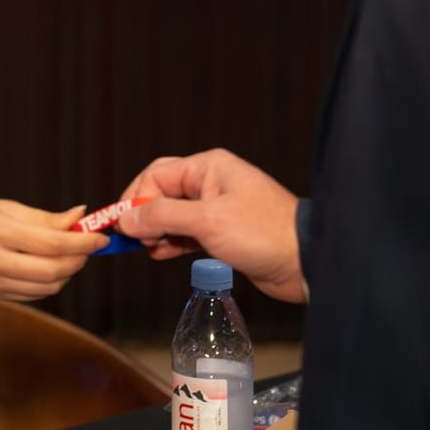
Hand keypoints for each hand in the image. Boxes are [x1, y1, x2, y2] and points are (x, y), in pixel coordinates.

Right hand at [0, 199, 105, 300]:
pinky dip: (50, 282)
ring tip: (70, 254)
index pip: (53, 244)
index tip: (101, 236)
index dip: (84, 243)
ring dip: (68, 272)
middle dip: (80, 259)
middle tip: (90, 245)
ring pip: (48, 287)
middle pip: (54, 270)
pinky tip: (50, 266)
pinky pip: (34, 294)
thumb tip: (81, 219)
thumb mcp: (2, 206)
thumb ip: (44, 219)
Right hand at [116, 150, 306, 302]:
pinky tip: (162, 253)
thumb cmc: (265, 233)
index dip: (136, 198)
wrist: (306, 261)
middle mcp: (212, 183)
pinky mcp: (223, 232)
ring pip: (173, 214)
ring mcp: (218, 207)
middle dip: (144, 213)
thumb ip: (162, 216)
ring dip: (157, 230)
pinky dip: (172, 241)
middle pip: (162, 191)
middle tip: (133, 237)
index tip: (123, 225)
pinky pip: (187, 232)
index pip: (157, 175)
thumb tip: (127, 218)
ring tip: (149, 248)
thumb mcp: (207, 221)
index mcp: (208, 167)